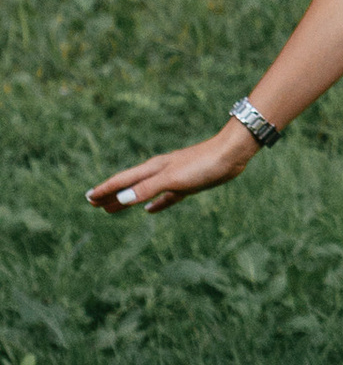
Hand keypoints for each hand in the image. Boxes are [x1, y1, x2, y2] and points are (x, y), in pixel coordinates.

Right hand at [89, 131, 254, 214]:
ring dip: (128, 200)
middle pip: (130, 186)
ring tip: (114, 208)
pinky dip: (155, 203)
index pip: (122, 181)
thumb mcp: (172, 179)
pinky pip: (165, 197)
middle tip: (94, 204)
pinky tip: (150, 210)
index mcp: (153, 169)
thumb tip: (121, 199)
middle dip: (111, 195)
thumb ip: (147, 188)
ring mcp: (174, 178)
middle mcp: (160, 172)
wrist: (231, 154)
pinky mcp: (188, 184)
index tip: (88, 198)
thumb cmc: (202, 164)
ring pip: (144, 192)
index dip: (105, 190)